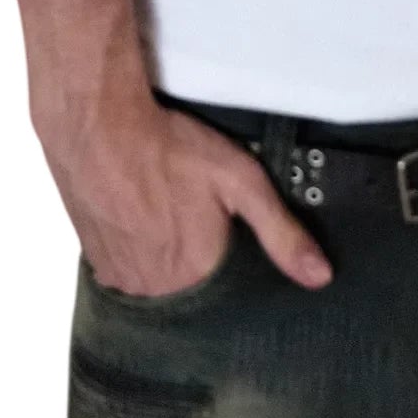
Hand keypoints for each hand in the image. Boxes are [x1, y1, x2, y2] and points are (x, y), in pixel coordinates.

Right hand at [45, 94, 333, 297]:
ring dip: (164, 262)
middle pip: (190, 290)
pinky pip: (126, 274)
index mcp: (198, 275)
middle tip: (193, 219)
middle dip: (196, 262)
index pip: (227, 291)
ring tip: (166, 220)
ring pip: (156, 284)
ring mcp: (123, 280)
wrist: (98, 125)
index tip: (227, 239)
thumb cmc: (169, 148)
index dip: (229, 262)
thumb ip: (281, 232)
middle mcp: (158, 290)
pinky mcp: (97, 264)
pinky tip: (140, 223)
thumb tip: (320, 276)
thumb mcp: (240, 180)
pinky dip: (136, 255)